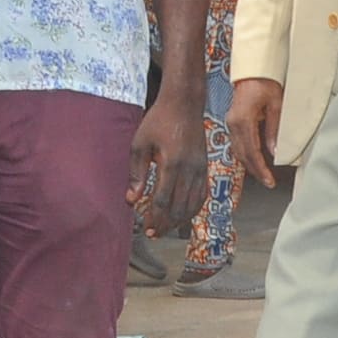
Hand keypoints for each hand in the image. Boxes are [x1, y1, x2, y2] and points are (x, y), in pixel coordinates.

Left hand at [127, 95, 209, 236]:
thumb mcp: (140, 144)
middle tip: (153, 234)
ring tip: (165, 229)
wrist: (184, 104)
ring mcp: (201, 169)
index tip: (145, 229)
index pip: (163, 200)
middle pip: (179, 207)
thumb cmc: (159, 121)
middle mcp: (190, 169)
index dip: (154, 218)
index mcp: (172, 164)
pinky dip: (193, 209)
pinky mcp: (205, 167)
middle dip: (166, 224)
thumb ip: (136, 173)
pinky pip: (202, 195)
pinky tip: (183, 215)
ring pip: (193, 205)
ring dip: (179, 220)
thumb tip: (131, 200)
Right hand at [226, 78, 284, 190]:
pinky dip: (246, 155)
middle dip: (255, 171)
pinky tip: (255, 161)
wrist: (253, 70)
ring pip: (238, 151)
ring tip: (263, 174)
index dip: (261, 169)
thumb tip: (275, 151)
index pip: (252, 152)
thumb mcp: (276, 105)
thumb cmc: (266, 82)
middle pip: (243, 155)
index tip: (270, 180)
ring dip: (250, 164)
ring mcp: (231, 123)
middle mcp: (233, 124)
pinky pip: (238, 144)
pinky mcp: (233, 122)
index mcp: (243, 120)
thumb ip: (274, 129)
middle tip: (268, 182)